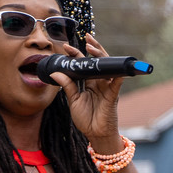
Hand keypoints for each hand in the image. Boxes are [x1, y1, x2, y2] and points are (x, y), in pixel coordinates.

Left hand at [53, 33, 124, 149]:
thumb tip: (56, 72)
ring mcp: (107, 88)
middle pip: (98, 61)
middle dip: (93, 48)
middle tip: (86, 38)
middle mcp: (99, 82)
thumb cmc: (86, 119)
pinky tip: (114, 67)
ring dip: (101, 56)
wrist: (96, 134)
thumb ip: (67, 85)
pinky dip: (117, 75)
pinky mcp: (113, 96)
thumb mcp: (73, 100)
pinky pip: (116, 83)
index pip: (84, 64)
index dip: (77, 54)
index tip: (66, 47)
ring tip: (93, 47)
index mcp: (89, 83)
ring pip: (107, 67)